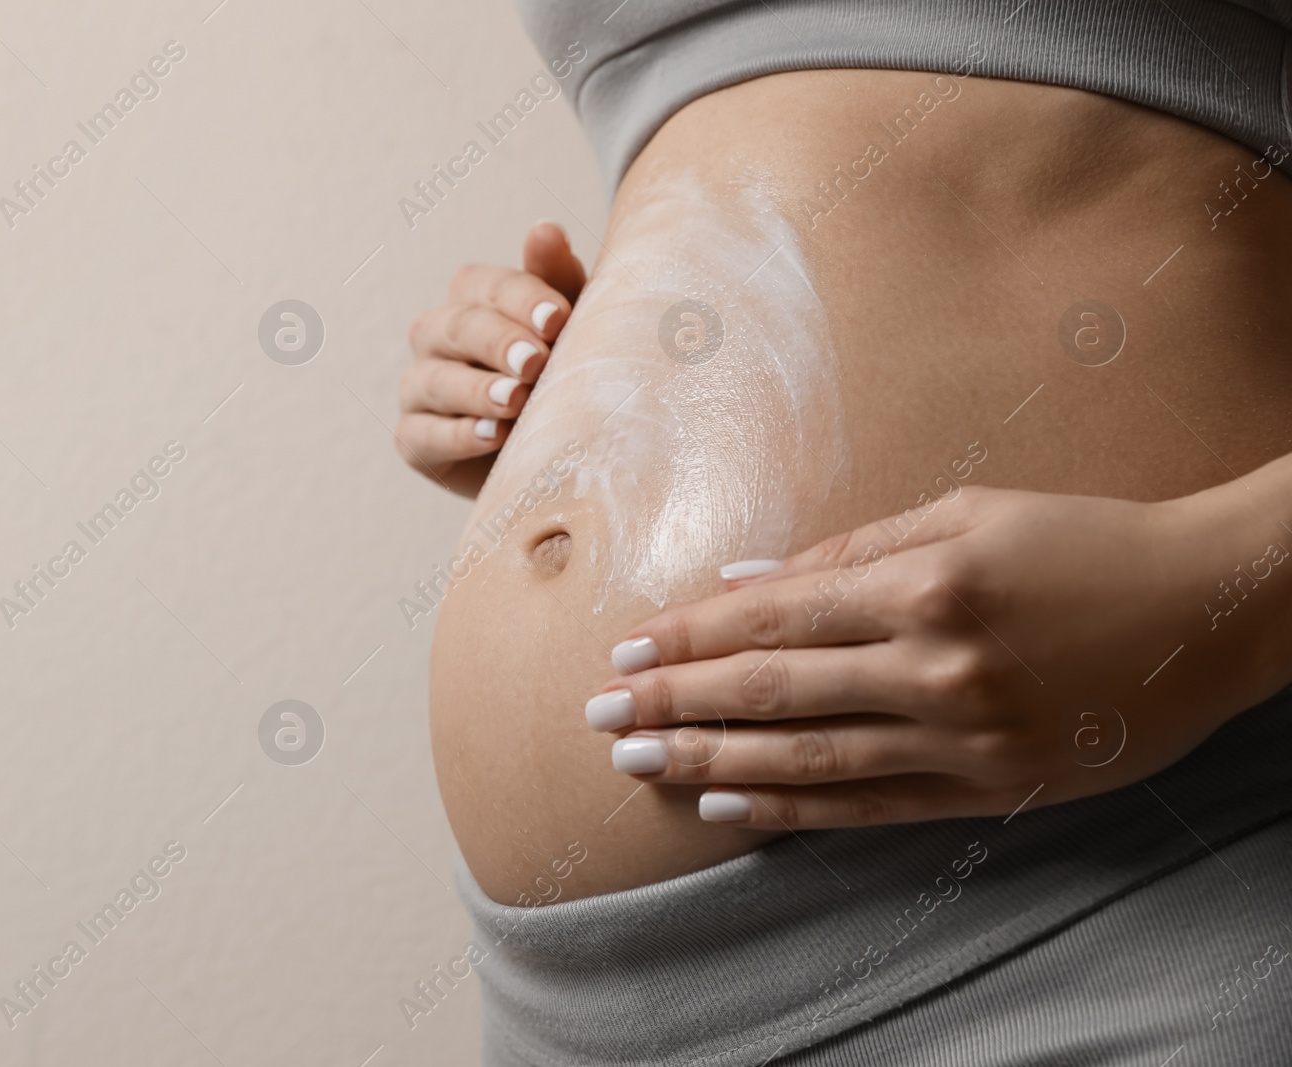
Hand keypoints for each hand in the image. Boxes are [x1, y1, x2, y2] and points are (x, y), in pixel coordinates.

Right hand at [396, 222, 585, 497]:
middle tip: (535, 362)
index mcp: (472, 299)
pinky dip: (456, 436)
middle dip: (497, 343)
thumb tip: (545, 229)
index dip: (522, 300)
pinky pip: (423, 435)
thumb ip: (557, 279)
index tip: (558, 320)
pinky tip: (491, 437)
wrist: (555, 450)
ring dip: (475, 390)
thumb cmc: (562, 375)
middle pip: (456, 327)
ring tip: (515, 401)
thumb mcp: (572, 327)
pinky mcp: (414, 441)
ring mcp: (420, 389)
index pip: (487, 287)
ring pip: (433, 380)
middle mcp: (436, 336)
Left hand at [585, 480, 1291, 829]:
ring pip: (808, 757)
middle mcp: (935, 664)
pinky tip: (732, 808)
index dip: (691, 637)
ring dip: (712, 763)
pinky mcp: (992, 788)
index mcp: (923, 583)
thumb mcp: (966, 512)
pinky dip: (795, 809)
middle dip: (674, 702)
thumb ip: (849, 550)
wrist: (1208, 609)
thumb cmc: (1080, 540)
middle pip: (771, 692)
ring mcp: (964, 736)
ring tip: (640, 762)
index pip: (773, 619)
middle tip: (601, 715)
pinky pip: (872, 804)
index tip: (628, 647)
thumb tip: (746, 581)